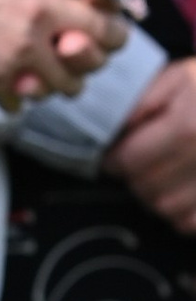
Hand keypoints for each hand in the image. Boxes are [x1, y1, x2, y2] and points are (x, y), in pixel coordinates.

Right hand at [0, 0, 125, 109]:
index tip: (92, 4)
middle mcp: (43, 7)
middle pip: (104, 35)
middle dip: (104, 42)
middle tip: (92, 44)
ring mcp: (24, 47)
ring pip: (72, 78)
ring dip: (65, 78)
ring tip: (50, 73)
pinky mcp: (0, 77)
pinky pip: (28, 99)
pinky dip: (22, 96)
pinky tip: (14, 86)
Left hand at [108, 57, 195, 233]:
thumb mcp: (180, 77)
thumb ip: (144, 100)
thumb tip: (113, 128)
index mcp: (187, 128)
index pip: (130, 160)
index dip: (114, 160)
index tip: (113, 155)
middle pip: (147, 189)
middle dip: (134, 178)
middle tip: (138, 164)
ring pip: (168, 210)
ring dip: (156, 197)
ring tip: (161, 176)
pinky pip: (191, 223)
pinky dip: (182, 213)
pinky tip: (183, 191)